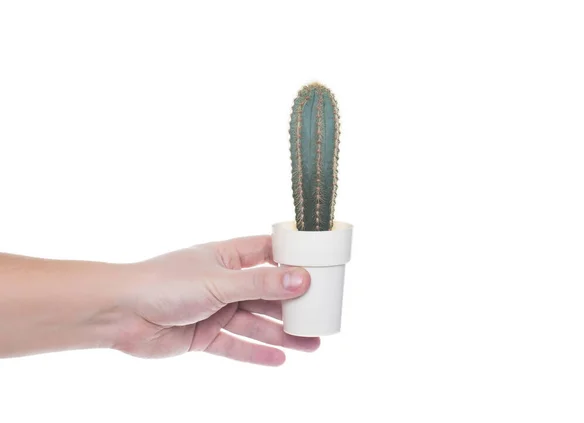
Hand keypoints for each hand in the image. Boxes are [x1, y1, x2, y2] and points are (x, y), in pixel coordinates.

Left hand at [113, 235, 318, 364]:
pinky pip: (236, 345)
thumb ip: (261, 283)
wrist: (120, 313)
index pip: (269, 253)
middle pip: (267, 293)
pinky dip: (256, 353)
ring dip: (282, 334)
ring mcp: (215, 309)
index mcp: (227, 257)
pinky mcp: (204, 335)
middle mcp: (224, 282)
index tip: (322, 268)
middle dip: (293, 306)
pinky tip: (280, 359)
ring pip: (256, 322)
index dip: (294, 260)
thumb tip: (302, 279)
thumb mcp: (220, 281)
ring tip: (311, 344)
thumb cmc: (165, 283)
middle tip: (322, 315)